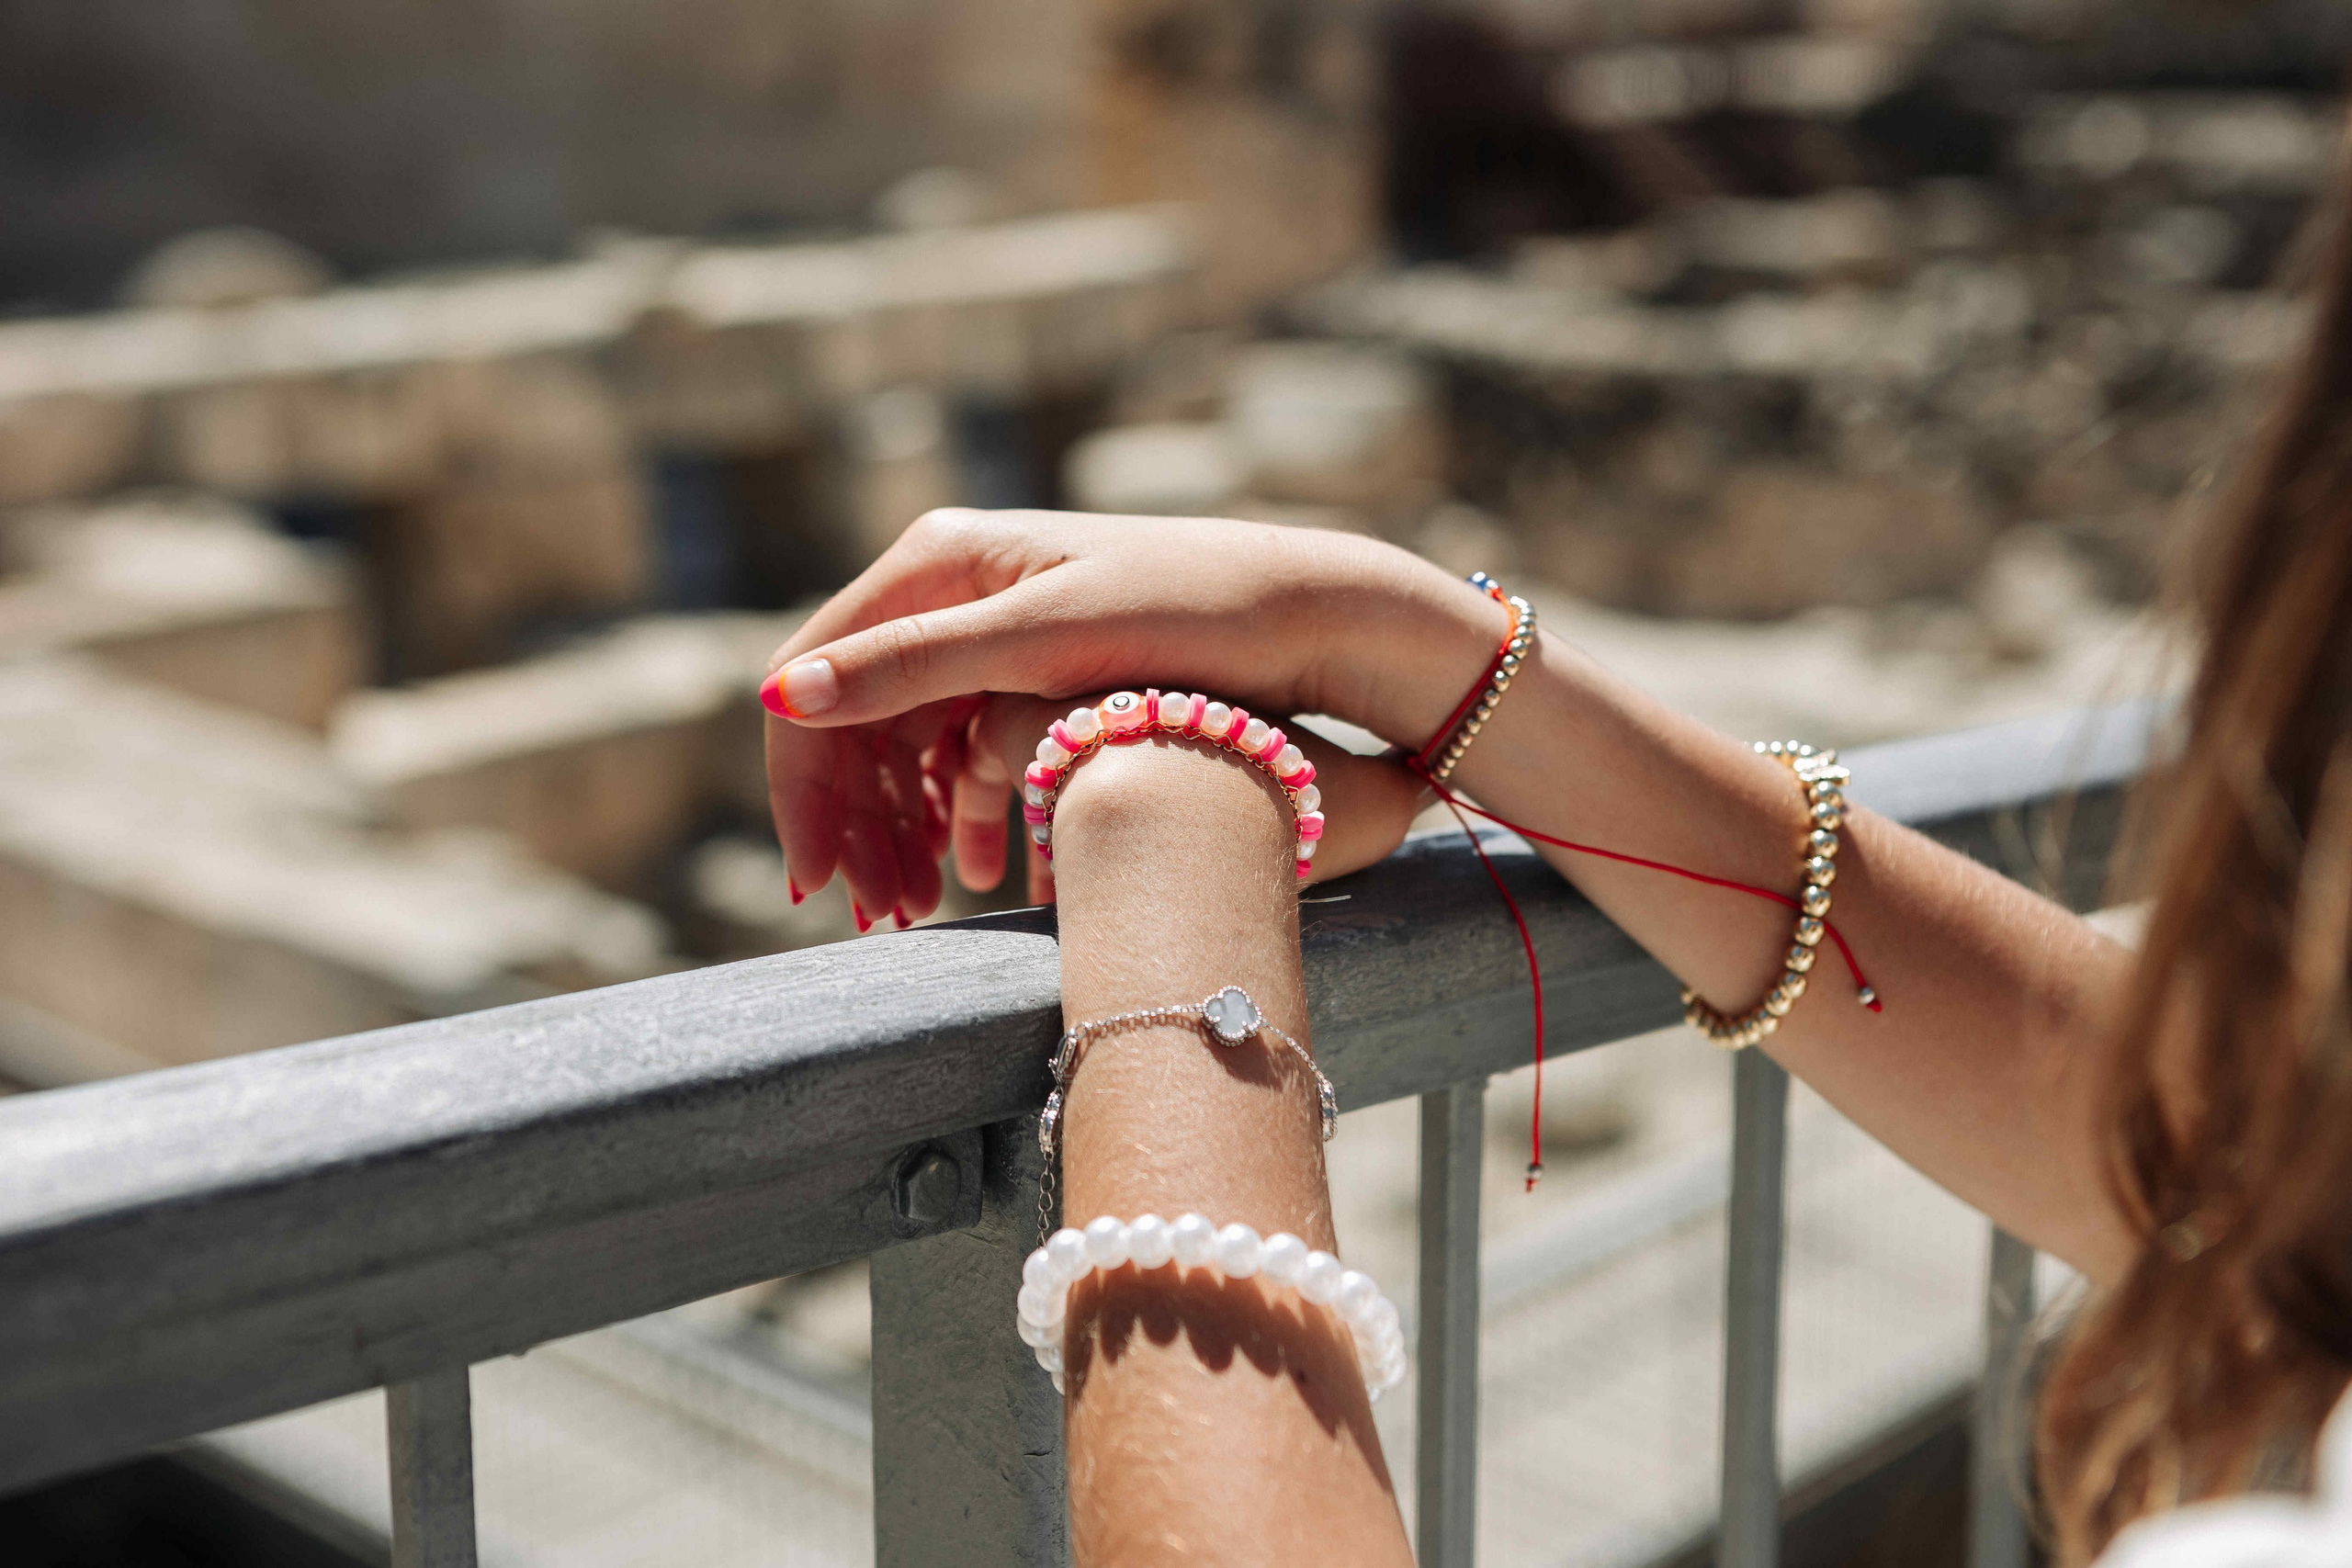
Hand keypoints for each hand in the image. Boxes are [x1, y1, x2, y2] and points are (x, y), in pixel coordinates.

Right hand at [760, 509, 1487, 918]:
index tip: (817, 882)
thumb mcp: (1041, 642)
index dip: (807, 785)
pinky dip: (961, 813)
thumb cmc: (1187, 614)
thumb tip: (786, 696)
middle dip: (856, 820)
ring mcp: (994, 629)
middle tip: (879, 914)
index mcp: (936, 560)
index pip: (816, 675)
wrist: (1312, 615)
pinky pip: (965, 748)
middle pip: (855, 718)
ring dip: (904, 828)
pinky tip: (983, 873)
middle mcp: (953, 586)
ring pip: (908, 741)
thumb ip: (915, 666)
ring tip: (922, 909)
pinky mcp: (1038, 670)